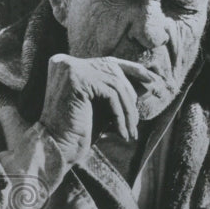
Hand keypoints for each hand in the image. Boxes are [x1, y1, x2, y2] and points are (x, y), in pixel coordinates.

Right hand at [39, 54, 155, 164]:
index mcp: (69, 64)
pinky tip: (122, 132)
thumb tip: (150, 77)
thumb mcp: (102, 104)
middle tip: (139, 119)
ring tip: (131, 130)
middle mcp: (67, 61)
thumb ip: (118, 89)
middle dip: (132, 95)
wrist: (55, 147)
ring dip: (128, 111)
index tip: (153, 80)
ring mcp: (71, 68)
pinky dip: (121, 114)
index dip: (134, 70)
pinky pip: (111, 95)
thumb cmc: (78, 129)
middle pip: (114, 73)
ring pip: (116, 85)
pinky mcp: (77, 80)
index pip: (108, 62)